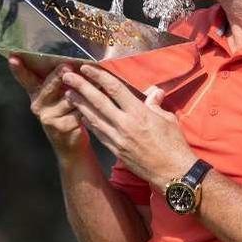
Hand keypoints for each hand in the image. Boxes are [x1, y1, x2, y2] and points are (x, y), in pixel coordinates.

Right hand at [8, 56, 89, 159]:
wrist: (70, 142)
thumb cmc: (65, 111)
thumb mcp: (58, 94)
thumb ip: (59, 79)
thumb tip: (73, 59)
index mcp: (36, 92)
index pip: (26, 78)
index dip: (19, 69)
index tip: (13, 58)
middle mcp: (38, 103)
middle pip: (50, 85)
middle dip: (59, 75)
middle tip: (67, 66)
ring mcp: (49, 116)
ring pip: (68, 97)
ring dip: (83, 88)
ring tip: (94, 78)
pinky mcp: (62, 126)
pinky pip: (79, 109)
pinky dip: (89, 103)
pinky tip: (98, 97)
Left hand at [61, 64, 197, 191]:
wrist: (172, 173)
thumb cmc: (173, 144)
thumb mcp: (168, 119)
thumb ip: (156, 104)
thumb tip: (154, 91)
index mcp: (139, 113)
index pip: (115, 89)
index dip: (99, 76)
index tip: (87, 68)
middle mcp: (125, 124)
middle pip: (98, 101)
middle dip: (81, 87)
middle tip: (67, 76)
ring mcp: (118, 138)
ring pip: (94, 117)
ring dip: (79, 104)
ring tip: (68, 93)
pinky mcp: (115, 150)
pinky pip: (98, 133)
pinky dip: (89, 122)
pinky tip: (81, 115)